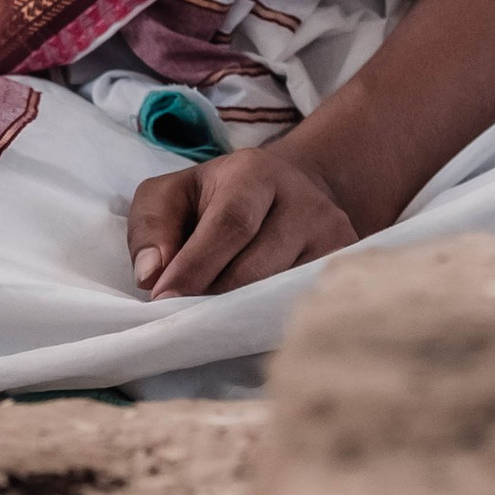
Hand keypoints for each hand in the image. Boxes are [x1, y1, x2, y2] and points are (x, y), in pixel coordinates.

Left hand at [126, 144, 360, 299]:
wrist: (289, 191)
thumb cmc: (216, 198)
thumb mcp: (171, 194)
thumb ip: (150, 227)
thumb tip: (151, 276)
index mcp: (255, 173)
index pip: (230, 224)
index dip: (196, 265)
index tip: (164, 299)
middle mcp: (304, 201)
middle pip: (257, 266)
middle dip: (213, 296)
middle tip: (182, 316)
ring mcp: (333, 234)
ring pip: (280, 289)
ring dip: (238, 312)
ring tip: (210, 320)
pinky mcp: (344, 262)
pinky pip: (302, 300)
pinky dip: (268, 316)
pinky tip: (246, 321)